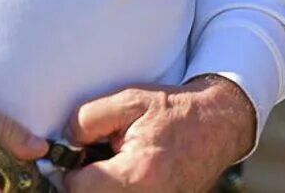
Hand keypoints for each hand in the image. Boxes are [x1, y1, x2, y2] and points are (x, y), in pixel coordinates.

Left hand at [65, 74, 255, 191]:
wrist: (218, 126)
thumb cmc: (175, 111)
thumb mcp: (130, 100)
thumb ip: (88, 119)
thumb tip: (66, 145)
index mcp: (137, 172)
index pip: (77, 187)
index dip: (71, 170)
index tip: (82, 156)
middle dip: (86, 182)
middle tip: (99, 161)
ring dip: (102, 187)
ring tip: (116, 168)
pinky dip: (118, 189)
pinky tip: (129, 176)